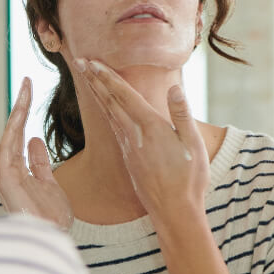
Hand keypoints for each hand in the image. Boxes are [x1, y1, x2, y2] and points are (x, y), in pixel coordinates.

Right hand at [0, 77, 72, 230]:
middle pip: (13, 131)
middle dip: (20, 105)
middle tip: (28, 81)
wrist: (52, 241)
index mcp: (16, 172)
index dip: (24, 112)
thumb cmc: (51, 220)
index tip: (30, 89)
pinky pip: (7, 147)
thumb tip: (35, 139)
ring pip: (10, 135)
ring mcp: (4, 175)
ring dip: (18, 111)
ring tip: (27, 89)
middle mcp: (7, 171)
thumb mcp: (51, 185)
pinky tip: (21, 110)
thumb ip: (41, 163)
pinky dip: (13, 128)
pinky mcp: (4, 180)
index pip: (19, 136)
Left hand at [76, 59, 209, 218]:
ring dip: (97, 92)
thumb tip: (174, 89)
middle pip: (110, 101)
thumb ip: (182, 116)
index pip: (124, 95)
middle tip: (80, 61)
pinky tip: (104, 106)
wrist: (174, 212)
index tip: (92, 61)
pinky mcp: (128, 157)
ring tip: (87, 77)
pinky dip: (105, 110)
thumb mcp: (193, 146)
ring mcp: (128, 147)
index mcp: (150, 128)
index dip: (107, 76)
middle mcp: (134, 135)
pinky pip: (113, 126)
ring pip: (109, 113)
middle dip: (94, 79)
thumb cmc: (189, 180)